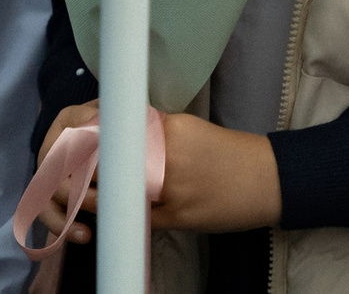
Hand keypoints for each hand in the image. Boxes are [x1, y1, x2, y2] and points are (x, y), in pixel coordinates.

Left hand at [30, 109, 279, 237]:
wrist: (273, 179)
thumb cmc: (233, 154)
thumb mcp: (194, 133)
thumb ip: (156, 137)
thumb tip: (116, 143)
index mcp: (174, 128)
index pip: (116, 132)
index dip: (89, 144)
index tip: (75, 149)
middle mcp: (170, 155)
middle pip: (109, 163)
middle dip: (86, 173)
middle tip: (74, 177)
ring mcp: (173, 187)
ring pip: (116, 195)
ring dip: (96, 198)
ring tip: (90, 197)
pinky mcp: (178, 216)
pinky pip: (135, 220)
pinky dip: (121, 219)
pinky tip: (117, 216)